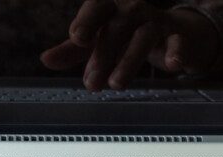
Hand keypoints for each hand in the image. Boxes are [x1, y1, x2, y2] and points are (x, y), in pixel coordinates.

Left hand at [41, 0, 218, 89]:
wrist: (172, 33)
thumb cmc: (127, 34)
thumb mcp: (96, 41)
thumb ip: (71, 51)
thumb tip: (45, 59)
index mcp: (110, 6)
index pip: (96, 7)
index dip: (86, 21)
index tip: (78, 39)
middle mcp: (132, 9)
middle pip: (118, 27)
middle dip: (102, 55)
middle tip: (91, 83)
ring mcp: (155, 21)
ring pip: (143, 36)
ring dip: (129, 60)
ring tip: (116, 83)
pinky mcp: (176, 35)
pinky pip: (176, 40)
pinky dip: (175, 51)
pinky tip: (172, 64)